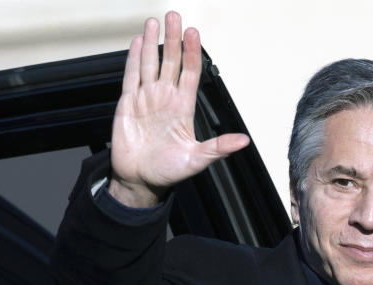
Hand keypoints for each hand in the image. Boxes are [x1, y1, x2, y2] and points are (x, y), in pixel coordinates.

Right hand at [108, 12, 249, 207]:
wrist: (139, 180)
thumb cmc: (168, 171)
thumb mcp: (197, 160)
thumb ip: (218, 147)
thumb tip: (244, 141)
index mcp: (183, 108)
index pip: (190, 73)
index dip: (192, 52)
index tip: (193, 33)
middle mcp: (165, 98)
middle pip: (171, 62)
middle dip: (173, 38)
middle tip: (174, 16)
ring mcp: (146, 99)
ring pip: (150, 64)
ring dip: (152, 43)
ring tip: (155, 22)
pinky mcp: (128, 104)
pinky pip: (131, 76)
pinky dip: (133, 59)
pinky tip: (137, 42)